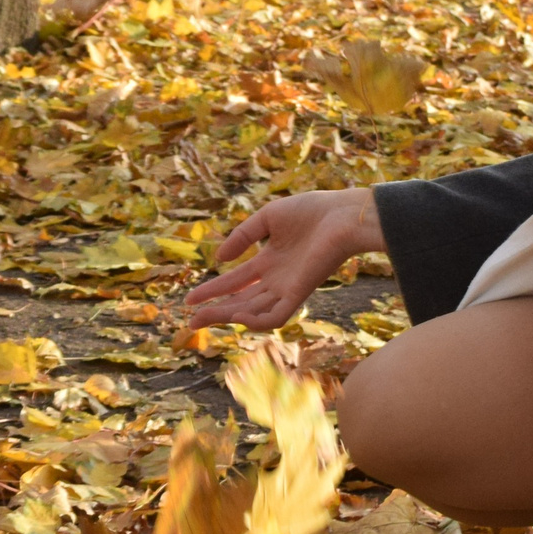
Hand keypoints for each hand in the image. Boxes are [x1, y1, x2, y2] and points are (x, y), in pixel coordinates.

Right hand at [185, 189, 384, 329]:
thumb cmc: (311, 212)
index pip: (236, 282)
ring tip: (204, 318)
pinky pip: (276, 316)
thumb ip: (243, 236)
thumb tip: (219, 260)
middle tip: (191, 320)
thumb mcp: (268, 218)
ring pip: (253, 312)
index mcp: (270, 262)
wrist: (342, 216)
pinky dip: (257, 321)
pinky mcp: (299, 294)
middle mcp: (277, 280)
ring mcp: (288, 289)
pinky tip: (238, 316)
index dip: (213, 290)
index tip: (190, 299)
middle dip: (215, 310)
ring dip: (229, 317)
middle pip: (241, 302)